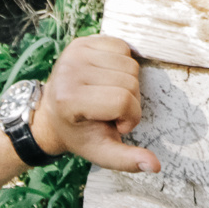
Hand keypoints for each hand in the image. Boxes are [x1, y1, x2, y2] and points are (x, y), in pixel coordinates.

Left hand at [32, 35, 161, 172]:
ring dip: (127, 83)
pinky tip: (108, 79)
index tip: (115, 125)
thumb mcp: (101, 152)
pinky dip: (122, 65)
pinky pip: (122, 47)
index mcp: (70, 98)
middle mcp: (70, 70)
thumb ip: (127, 160)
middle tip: (110, 111)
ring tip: (108, 96)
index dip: (129, 117)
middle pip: (130, 81)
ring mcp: (75, 52)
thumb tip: (155, 166)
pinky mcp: (82, 41)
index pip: (123, 100)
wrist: (53, 115)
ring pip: (130, 63)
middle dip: (129, 101)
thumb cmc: (80, 133)